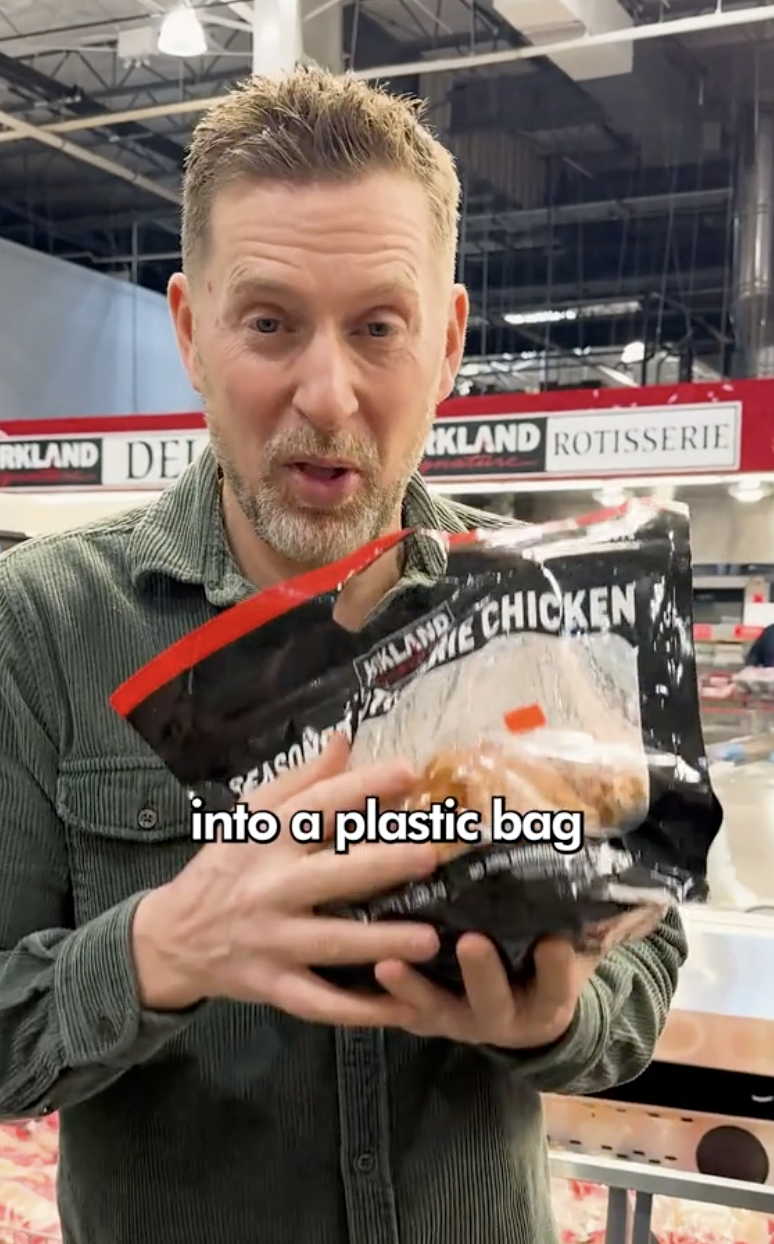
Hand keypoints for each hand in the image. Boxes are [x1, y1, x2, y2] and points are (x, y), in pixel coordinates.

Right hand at [132, 735, 444, 1028]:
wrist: (170, 938)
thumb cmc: (224, 868)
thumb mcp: (249, 817)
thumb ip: (299, 781)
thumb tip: (345, 740)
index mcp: (266, 839)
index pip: (316, 807)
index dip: (361, 788)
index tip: (408, 773)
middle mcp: (269, 887)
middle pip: (330, 874)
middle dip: (381, 864)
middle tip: (430, 854)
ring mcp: (271, 940)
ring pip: (331, 942)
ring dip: (380, 942)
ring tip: (429, 939)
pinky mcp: (273, 985)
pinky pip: (319, 1002)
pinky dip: (358, 1010)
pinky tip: (402, 1009)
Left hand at [374, 906, 662, 1050]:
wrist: (523, 1016)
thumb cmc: (548, 962)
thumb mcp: (577, 945)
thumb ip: (594, 917)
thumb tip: (631, 865)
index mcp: (549, 1001)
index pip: (559, 986)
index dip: (556, 967)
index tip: (553, 942)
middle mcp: (504, 1018)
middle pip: (493, 1004)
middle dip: (482, 975)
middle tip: (470, 942)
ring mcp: (459, 1021)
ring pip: (434, 1013)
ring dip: (411, 989)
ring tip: (387, 964)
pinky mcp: (421, 1018)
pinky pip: (396, 1013)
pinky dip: (375, 995)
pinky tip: (350, 966)